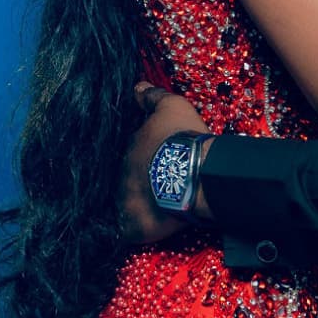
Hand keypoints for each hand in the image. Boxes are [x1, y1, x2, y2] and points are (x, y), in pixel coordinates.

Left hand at [119, 82, 211, 243]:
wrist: (196, 173)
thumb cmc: (183, 138)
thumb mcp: (172, 106)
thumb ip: (153, 96)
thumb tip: (136, 87)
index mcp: (130, 148)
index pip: (131, 151)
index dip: (144, 154)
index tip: (155, 157)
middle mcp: (121, 174)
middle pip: (127, 176)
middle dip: (139, 177)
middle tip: (158, 180)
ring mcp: (125, 201)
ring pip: (126, 201)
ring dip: (136, 201)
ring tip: (152, 203)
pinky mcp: (133, 226)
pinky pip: (127, 230)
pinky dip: (131, 228)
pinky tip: (141, 227)